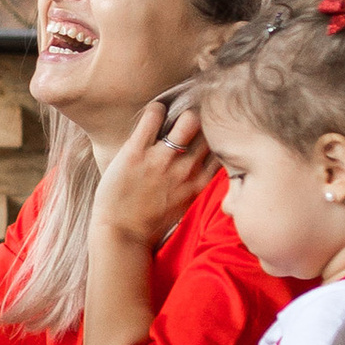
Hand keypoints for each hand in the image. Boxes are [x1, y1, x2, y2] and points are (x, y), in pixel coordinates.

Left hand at [89, 96, 209, 253]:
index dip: (219, 138)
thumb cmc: (151, 222)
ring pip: (190, 120)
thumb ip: (198, 184)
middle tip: (191, 120)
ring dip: (183, 113)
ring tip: (172, 116)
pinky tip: (153, 114)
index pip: (223, 150)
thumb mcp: (186, 205)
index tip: (211, 133)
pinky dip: (155, 110)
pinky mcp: (136, 152)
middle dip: (205, 122)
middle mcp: (186, 169)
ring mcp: (161, 160)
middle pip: (211, 132)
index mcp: (200, 183)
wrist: (121, 235)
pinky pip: (153, 117)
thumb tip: (205, 165)